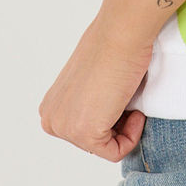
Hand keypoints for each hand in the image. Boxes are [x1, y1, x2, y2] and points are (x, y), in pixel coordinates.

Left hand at [38, 17, 154, 160]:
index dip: (109, 116)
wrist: (121, 33)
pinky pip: (116, 152)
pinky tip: (133, 110)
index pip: (85, 131)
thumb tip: (102, 109)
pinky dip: (132, 136)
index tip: (116, 93)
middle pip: (94, 142)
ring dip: (125, 127)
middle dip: (115, 123)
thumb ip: (86, 102)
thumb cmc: (112, 46)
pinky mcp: (85, 133)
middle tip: (123, 95)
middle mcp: (52, 120)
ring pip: (105, 148)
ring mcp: (66, 128)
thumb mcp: (89, 82)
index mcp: (51, 108)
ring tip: (126, 98)